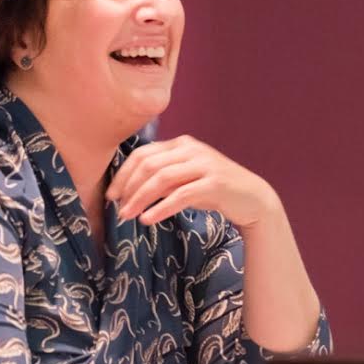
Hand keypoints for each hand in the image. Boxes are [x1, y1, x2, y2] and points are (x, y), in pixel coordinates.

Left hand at [106, 135, 279, 227]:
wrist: (252, 198)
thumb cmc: (214, 190)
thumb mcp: (185, 178)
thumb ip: (162, 177)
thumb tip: (127, 190)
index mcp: (182, 144)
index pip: (143, 154)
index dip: (123, 174)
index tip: (112, 195)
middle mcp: (192, 150)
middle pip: (149, 165)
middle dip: (128, 188)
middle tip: (117, 208)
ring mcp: (204, 165)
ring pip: (162, 179)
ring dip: (140, 199)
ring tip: (127, 216)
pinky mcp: (214, 183)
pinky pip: (181, 195)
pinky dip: (161, 208)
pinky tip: (148, 219)